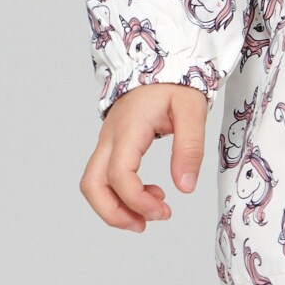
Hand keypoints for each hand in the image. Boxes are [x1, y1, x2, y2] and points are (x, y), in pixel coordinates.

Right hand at [79, 82, 206, 231]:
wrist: (161, 61)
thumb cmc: (176, 83)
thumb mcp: (192, 110)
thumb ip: (190, 147)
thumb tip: (185, 188)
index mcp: (129, 127)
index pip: (119, 173)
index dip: (137, 199)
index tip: (164, 209)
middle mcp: (110, 136)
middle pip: (92, 185)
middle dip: (113, 213)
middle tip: (145, 224)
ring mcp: (107, 141)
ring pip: (93, 184)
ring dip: (115, 207)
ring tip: (149, 215)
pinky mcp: (112, 145)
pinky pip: (104, 176)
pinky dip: (120, 194)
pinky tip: (148, 193)